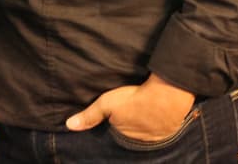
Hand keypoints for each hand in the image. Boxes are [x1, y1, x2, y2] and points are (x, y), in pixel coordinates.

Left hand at [65, 73, 194, 141]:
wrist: (167, 96)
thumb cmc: (135, 99)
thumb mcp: (106, 104)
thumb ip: (89, 116)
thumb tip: (69, 126)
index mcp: (124, 137)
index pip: (115, 134)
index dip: (114, 126)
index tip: (115, 118)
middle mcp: (139, 141)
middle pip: (130, 134)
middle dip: (128, 126)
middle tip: (129, 114)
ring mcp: (155, 137)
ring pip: (144, 132)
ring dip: (143, 125)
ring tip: (141, 113)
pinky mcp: (168, 131)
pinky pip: (159, 130)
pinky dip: (156, 123)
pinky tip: (155, 114)